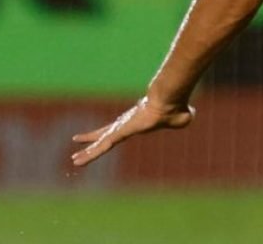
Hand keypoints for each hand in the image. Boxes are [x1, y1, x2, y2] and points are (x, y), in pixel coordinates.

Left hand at [70, 96, 193, 166]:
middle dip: (90, 140)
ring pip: (101, 144)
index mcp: (135, 123)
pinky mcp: (120, 132)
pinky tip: (81, 161)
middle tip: (76, 146)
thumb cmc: (175, 107)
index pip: (117, 130)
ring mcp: (121, 128)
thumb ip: (180, 119)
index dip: (107, 134)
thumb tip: (188, 115)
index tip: (99, 137)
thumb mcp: (180, 118)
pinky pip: (103, 146)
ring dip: (88, 154)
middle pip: (103, 135)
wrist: (168, 101)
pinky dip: (92, 154)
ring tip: (74, 162)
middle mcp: (124, 125)